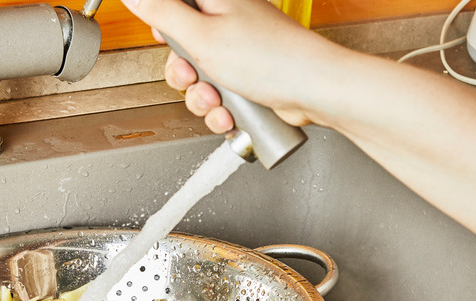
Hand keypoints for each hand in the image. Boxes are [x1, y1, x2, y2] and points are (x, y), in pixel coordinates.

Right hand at [122, 0, 338, 132]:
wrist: (313, 91)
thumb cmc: (271, 59)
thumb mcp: (201, 36)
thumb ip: (162, 13)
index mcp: (215, 0)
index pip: (172, 8)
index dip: (163, 28)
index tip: (168, 42)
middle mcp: (226, 21)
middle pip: (181, 48)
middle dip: (183, 74)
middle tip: (194, 78)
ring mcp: (238, 51)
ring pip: (198, 77)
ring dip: (201, 98)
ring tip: (218, 102)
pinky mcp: (247, 78)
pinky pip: (218, 95)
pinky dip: (219, 109)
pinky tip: (229, 114)